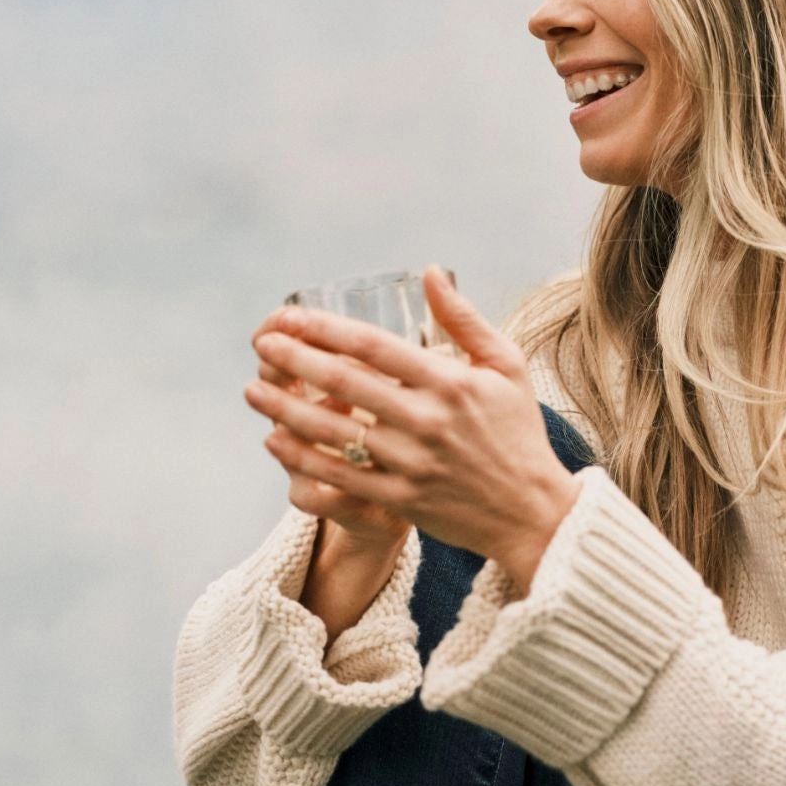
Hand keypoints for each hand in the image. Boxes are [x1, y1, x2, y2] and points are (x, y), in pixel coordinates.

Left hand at [244, 266, 579, 593]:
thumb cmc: (518, 434)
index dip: (325, 328)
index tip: (290, 316)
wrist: (532, 512)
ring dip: (286, 408)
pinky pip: (339, 476)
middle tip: (261, 343)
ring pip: (334, 431)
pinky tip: (275, 440)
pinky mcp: (402, 499)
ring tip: (253, 390)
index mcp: (451, 381)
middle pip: (345, 383)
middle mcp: (428, 420)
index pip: (374, 346)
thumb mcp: (506, 367)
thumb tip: (430, 273)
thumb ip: (465, 320)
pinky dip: (303, 458)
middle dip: (294, 359)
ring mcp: (412, 462)